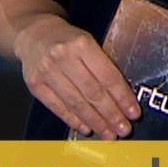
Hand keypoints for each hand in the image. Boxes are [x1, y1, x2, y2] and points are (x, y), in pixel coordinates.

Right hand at [13, 15, 140, 139]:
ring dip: (95, 121)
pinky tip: (87, 128)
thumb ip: (103, 65)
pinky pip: (58, 107)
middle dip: (111, 114)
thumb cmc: (67, 39)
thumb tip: (122, 97)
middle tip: (123, 129)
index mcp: (82, 44)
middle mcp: (63, 57)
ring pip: (76, 103)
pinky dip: (73, 120)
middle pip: (93, 93)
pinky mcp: (35, 84)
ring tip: (108, 133)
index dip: (122, 97)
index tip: (133, 112)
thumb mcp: (88, 42)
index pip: (108, 76)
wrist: (34, 33)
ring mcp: (47, 71)